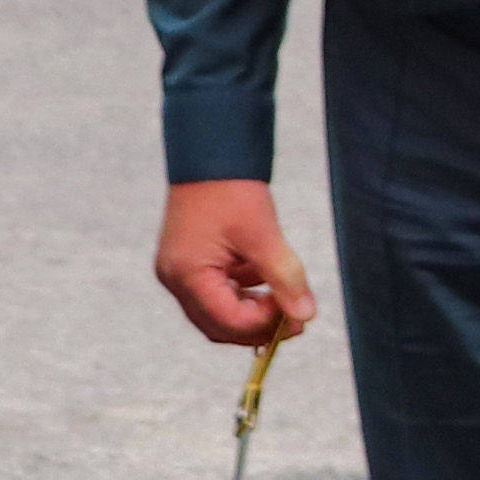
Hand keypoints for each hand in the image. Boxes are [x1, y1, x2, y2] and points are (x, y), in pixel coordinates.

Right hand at [152, 179, 317, 348]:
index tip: (296, 316)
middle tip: (295, 319)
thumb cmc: (231, 190)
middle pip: (218, 325)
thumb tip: (305, 316)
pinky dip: (242, 292)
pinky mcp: (187, 263)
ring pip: (217, 311)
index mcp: (187, 274)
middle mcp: (175, 279)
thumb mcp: (264, 235)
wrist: (210, 154)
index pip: (227, 321)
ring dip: (251, 309)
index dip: (264, 324)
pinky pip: (215, 291)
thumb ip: (285, 278)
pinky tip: (263, 275)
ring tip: (283, 295)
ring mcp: (178, 272)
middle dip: (258, 325)